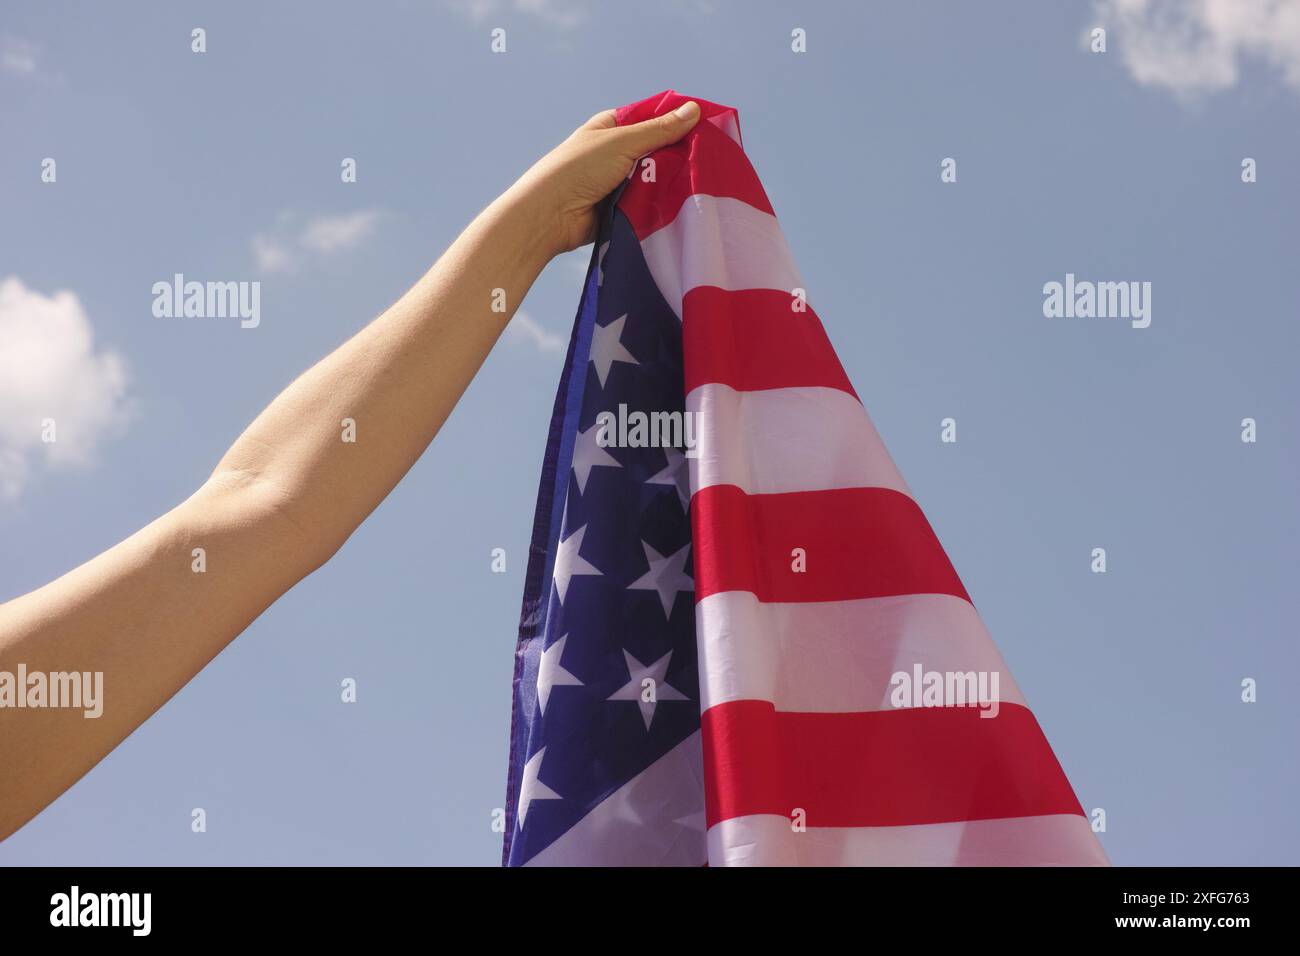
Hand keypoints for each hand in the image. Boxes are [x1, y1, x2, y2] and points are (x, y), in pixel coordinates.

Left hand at [510, 101, 701, 257]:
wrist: (550, 216)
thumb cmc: (579, 169)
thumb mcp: (622, 142)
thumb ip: (659, 130)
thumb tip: (693, 110)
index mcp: (611, 127)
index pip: (651, 117)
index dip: (677, 119)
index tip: (706, 125)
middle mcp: (615, 151)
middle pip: (657, 148)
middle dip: (677, 153)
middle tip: (707, 157)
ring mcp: (618, 180)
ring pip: (655, 176)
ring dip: (670, 180)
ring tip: (697, 181)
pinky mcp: (621, 206)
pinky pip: (648, 200)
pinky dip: (660, 201)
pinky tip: (681, 202)